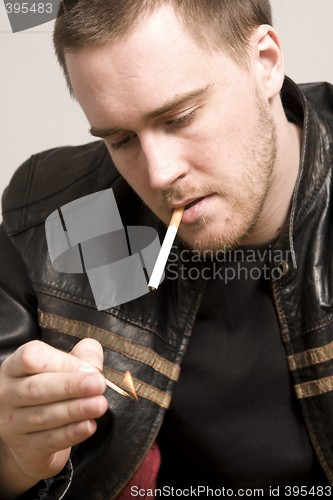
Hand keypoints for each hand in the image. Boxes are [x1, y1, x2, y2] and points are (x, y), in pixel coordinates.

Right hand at [0, 339, 107, 494]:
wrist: (33, 431)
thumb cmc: (51, 388)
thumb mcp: (65, 365)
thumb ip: (83, 356)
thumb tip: (93, 366)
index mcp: (14, 367)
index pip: (31, 357)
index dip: (63, 362)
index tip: (91, 369)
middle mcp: (7, 394)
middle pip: (36, 388)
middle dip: (71, 386)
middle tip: (99, 385)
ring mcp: (11, 423)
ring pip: (43, 416)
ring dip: (75, 410)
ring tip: (99, 405)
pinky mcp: (23, 448)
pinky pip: (48, 441)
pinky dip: (71, 433)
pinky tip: (88, 426)